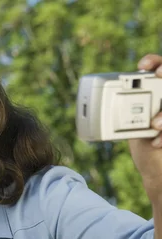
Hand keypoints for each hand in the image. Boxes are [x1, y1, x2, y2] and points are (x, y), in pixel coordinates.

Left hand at [128, 54, 161, 194]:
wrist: (155, 167)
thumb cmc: (142, 142)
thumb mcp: (128, 124)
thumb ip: (121, 111)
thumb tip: (92, 104)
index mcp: (157, 94)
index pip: (159, 68)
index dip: (154, 62)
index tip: (142, 65)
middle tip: (157, 75)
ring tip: (154, 124)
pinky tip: (155, 142)